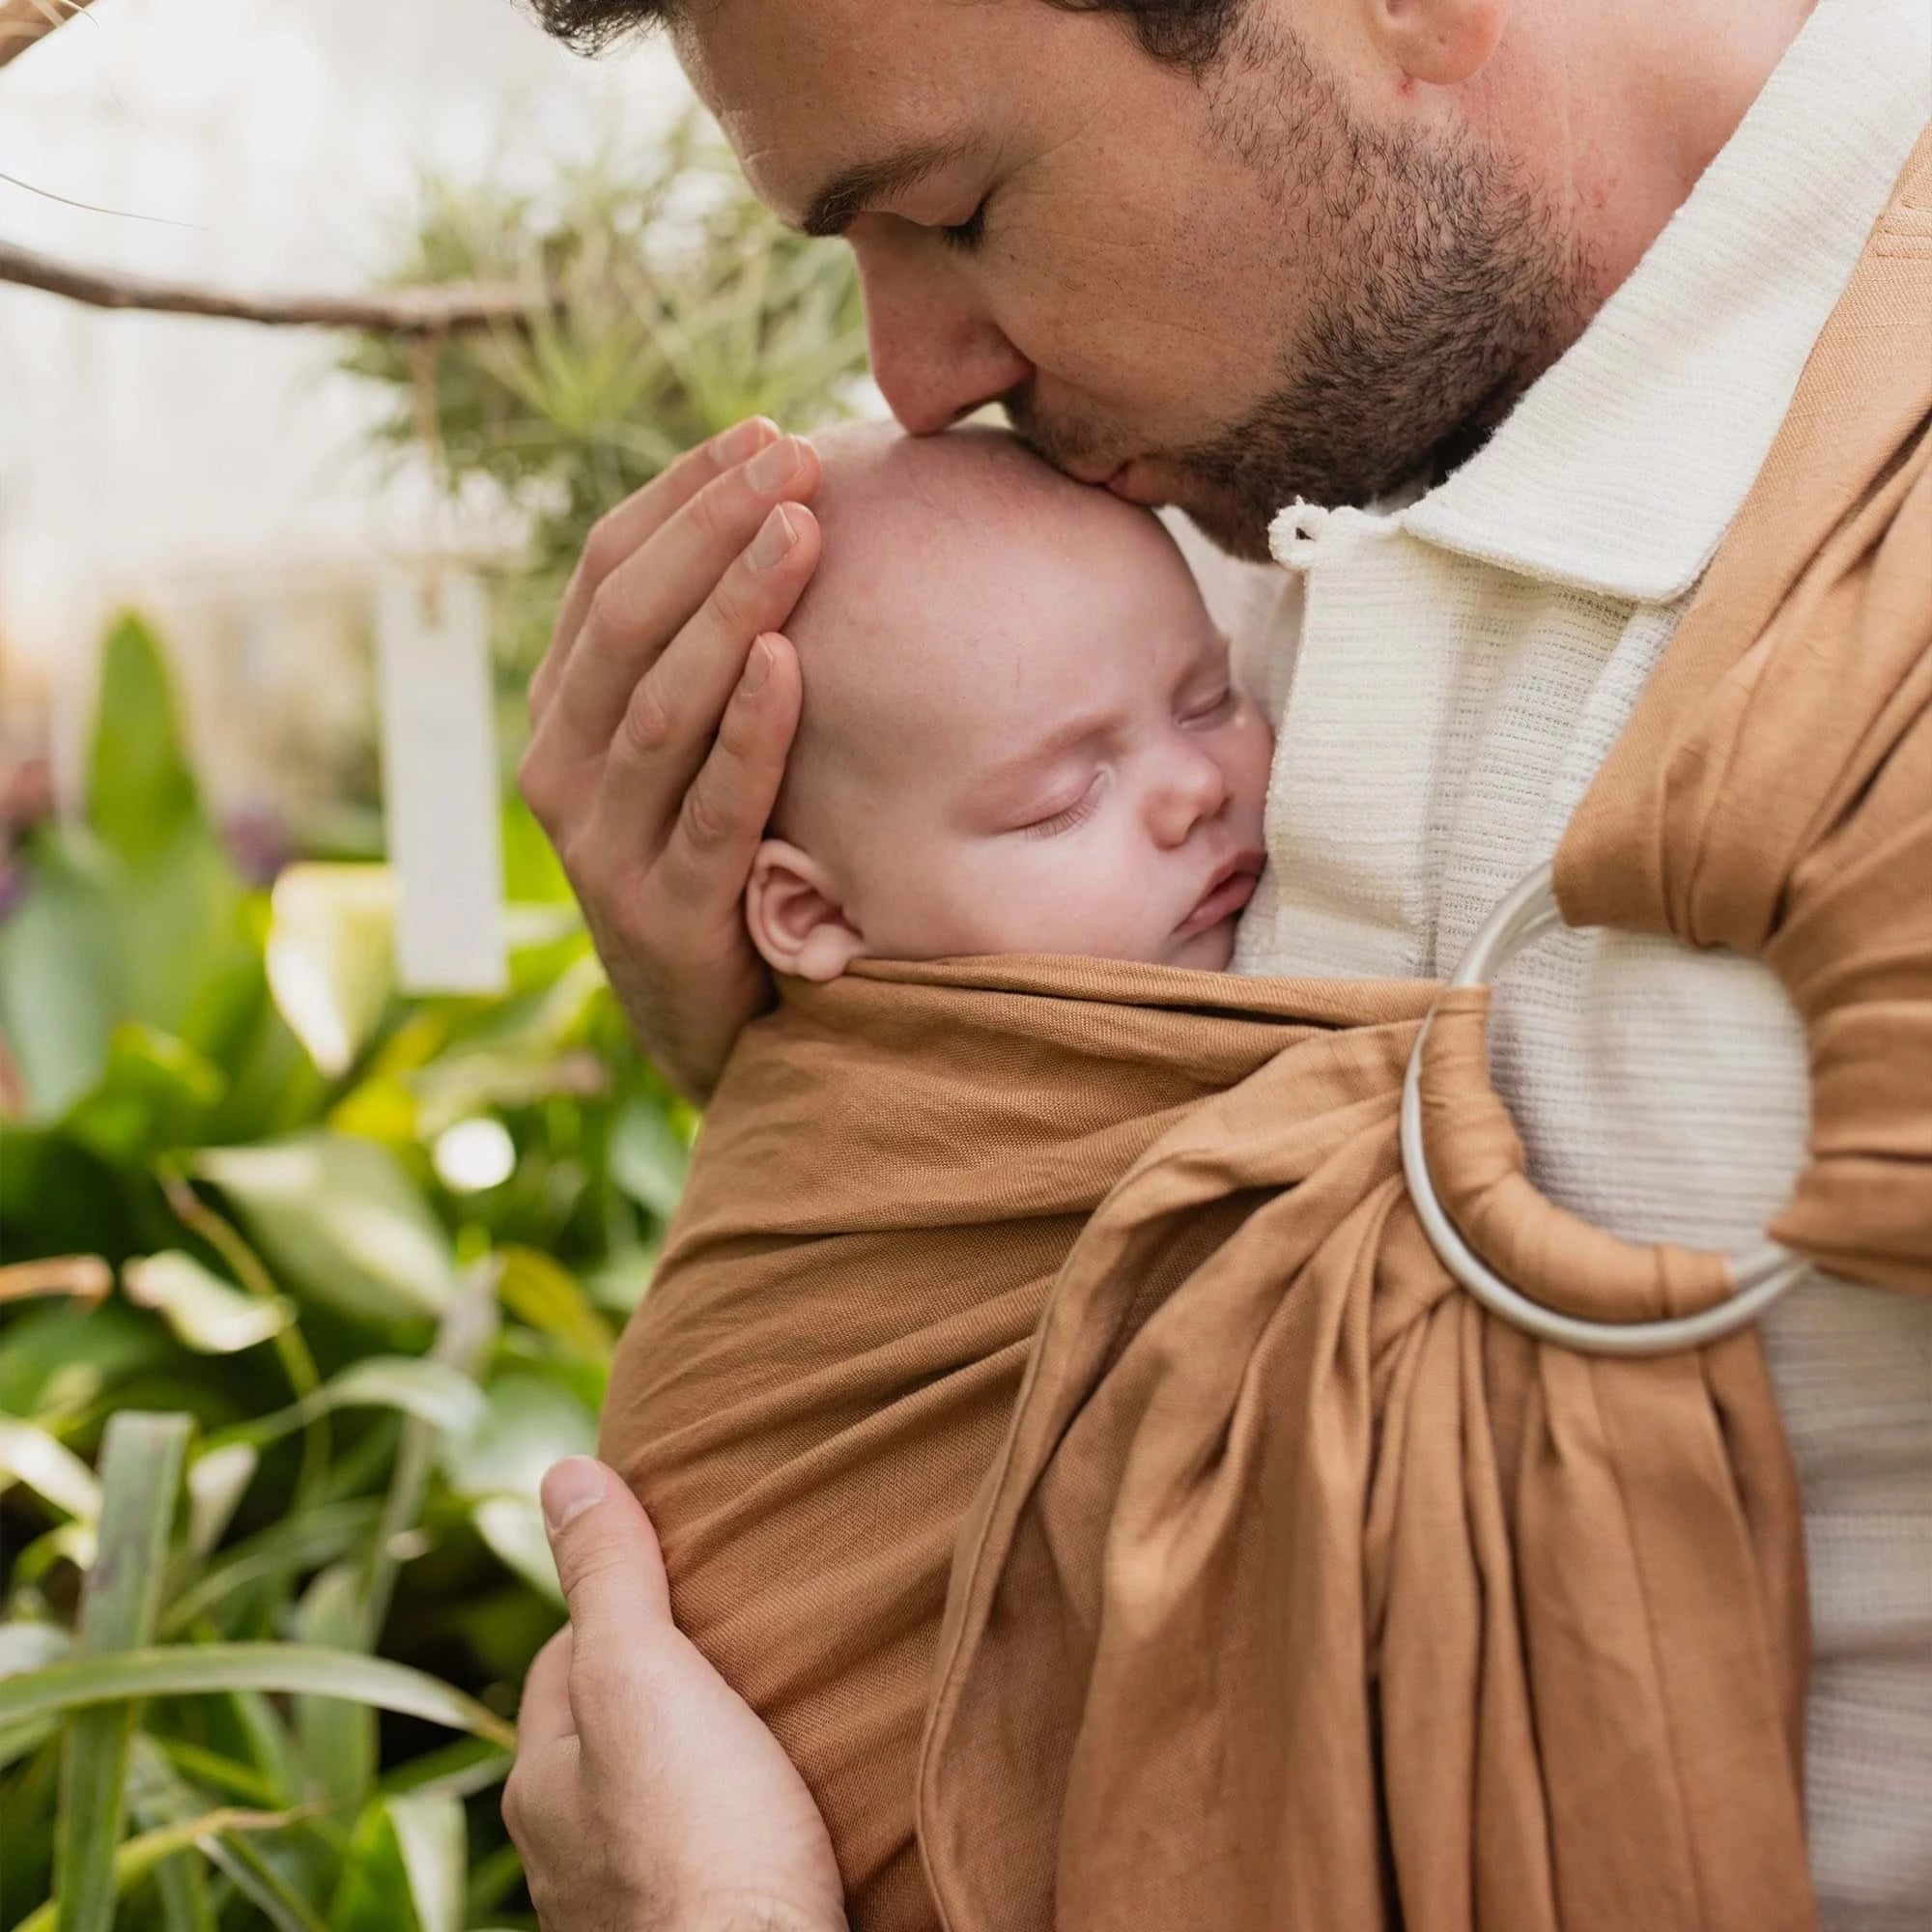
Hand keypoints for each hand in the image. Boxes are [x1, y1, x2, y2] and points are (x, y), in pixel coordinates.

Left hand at [504, 1458, 847, 1931]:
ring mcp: (623, 1899)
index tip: (680, 1574)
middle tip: (732, 1637)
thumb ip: (608, 1579)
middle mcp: (565, 1847)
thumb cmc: (699, 1836)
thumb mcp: (643, 1675)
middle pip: (606, 1727)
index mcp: (543, 1777)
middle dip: (656, 1681)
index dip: (619, 1603)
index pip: (566, 1653)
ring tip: (762, 1718)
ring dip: (696, 1755)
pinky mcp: (691, 1927)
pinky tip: (774, 1810)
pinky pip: (699, 1850)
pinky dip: (726, 1820)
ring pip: (652, 1795)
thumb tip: (562, 1471)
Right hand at [520, 420, 822, 1101]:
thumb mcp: (695, 752)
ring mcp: (602, 846)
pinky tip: (789, 662)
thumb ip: (710, 659)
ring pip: (660, 705)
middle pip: (626, 622)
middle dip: (709, 530)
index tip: (762, 435)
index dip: (679, 498)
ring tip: (801, 529)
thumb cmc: (726, 862)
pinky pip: (710, 808)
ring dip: (730, 609)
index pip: (607, 575)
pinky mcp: (660, 913)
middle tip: (794, 459)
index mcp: (564, 714)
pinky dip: (748, 733)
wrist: (719, 1027)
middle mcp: (561, 769)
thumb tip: (793, 517)